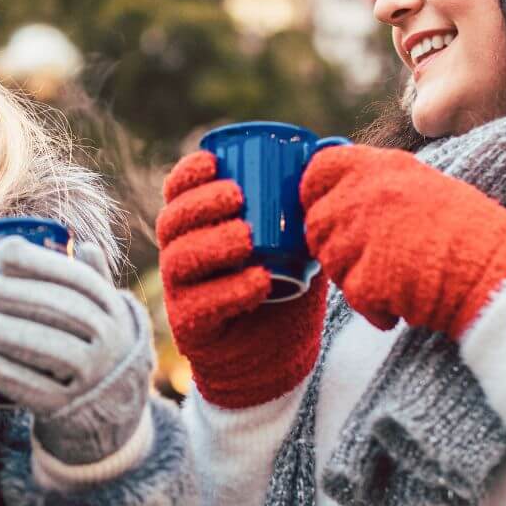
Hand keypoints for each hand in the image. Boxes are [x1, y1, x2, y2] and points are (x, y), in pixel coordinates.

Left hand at [0, 239, 151, 465]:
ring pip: (40, 345)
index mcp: (115, 311)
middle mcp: (110, 342)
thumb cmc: (94, 348)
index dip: (38, 262)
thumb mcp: (105, 315)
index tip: (1, 253)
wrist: (111, 412)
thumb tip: (82, 244)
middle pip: (55, 310)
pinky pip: (26, 385)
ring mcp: (91, 377)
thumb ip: (92, 280)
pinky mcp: (65, 407)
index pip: (77, 279)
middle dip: (6, 293)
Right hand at [155, 151, 327, 408]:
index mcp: (197, 228)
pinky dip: (231, 290)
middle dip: (200, 204)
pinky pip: (201, 305)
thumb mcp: (295, 242)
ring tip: (247, 238)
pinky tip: (259, 281)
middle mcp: (180, 256)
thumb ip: (304, 205)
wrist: (277, 354)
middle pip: (172, 222)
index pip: (177, 193)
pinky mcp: (192, 327)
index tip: (214, 161)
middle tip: (237, 196)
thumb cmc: (285, 286)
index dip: (188, 174)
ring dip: (213, 243)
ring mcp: (181, 293)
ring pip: (180, 260)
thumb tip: (333, 152)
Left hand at [300, 145, 505, 336]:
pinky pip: (353, 296)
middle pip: (317, 223)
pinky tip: (403, 304)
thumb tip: (342, 197)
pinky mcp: (367, 277)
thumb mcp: (424, 186)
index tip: (324, 209)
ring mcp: (362, 235)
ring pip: (330, 262)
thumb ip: (380, 186)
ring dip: (354, 277)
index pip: (318, 169)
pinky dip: (375, 308)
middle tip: (368, 260)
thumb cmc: (471, 232)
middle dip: (334, 246)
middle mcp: (366, 194)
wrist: (497, 271)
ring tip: (395, 281)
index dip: (314, 193)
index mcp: (381, 167)